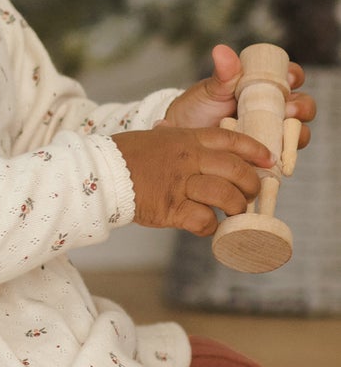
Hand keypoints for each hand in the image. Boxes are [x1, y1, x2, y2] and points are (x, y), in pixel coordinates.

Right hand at [114, 124, 273, 235]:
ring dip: (236, 208)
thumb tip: (204, 153)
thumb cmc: (125, 155)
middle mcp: (187, 159)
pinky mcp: (170, 208)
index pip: (229, 139)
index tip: (268, 160)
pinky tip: (207, 227)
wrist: (98, 172)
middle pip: (235, 170)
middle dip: (251, 185)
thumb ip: (182, 144)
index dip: (254, 150)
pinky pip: (204, 220)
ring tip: (234, 213)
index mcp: (185, 139)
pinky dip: (211, 227)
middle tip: (250, 194)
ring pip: (226, 196)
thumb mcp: (158, 138)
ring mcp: (179, 184)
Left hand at [162, 43, 314, 147]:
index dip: (295, 76)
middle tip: (289, 109)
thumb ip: (223, 73)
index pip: (291, 76)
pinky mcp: (268, 153)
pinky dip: (285, 155)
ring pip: (299, 131)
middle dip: (302, 107)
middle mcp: (275, 108)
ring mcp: (273, 131)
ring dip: (298, 132)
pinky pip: (285, 155)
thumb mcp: (212, 89)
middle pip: (303, 105)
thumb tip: (221, 50)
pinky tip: (276, 155)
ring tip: (283, 132)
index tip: (288, 79)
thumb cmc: (199, 106)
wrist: (185, 135)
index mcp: (266, 85)